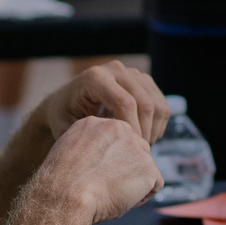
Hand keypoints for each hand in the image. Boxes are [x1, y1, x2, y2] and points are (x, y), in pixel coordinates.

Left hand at [32, 61, 170, 147]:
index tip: (127, 151)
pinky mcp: (144, 81)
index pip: (125, 103)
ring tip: (138, 148)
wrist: (66, 102)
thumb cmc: (63, 118)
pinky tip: (143, 138)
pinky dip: (157, 125)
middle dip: (144, 133)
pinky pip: (162, 105)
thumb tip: (109, 145)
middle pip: (145, 103)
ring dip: (153, 131)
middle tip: (136, 154)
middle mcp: (116, 69)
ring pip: (158, 105)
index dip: (131, 129)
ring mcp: (132, 73)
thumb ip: (86, 135)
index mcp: (95, 78)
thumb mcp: (65, 127)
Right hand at [41, 114, 163, 223]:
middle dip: (126, 170)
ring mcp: (136, 147)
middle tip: (104, 187)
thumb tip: (104, 160)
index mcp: (96, 123)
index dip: (108, 162)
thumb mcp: (69, 154)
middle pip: (135, 150)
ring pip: (145, 167)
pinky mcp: (148, 167)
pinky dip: (141, 197)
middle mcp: (119, 128)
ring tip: (110, 194)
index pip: (116, 140)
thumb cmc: (60, 184)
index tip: (93, 175)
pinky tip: (121, 200)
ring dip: (133, 183)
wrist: (64, 196)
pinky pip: (154, 185)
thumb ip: (89, 149)